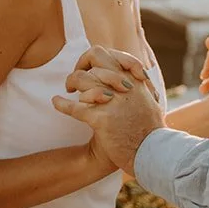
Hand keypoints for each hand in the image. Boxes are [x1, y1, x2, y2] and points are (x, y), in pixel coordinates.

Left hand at [52, 45, 162, 175]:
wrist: (152, 153)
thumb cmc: (150, 131)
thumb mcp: (151, 101)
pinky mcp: (102, 120)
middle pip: (95, 57)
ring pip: (82, 79)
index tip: (89, 69)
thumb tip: (136, 77)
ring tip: (67, 91)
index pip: (110, 54)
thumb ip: (141, 86)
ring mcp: (112, 101)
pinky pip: (75, 108)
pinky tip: (56, 102)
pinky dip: (62, 104)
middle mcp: (124, 85)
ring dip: (71, 82)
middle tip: (75, 79)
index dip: (94, 58)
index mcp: (135, 79)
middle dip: (80, 64)